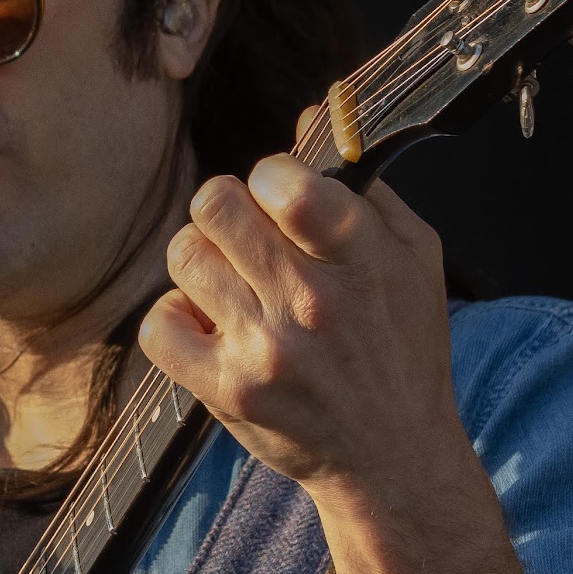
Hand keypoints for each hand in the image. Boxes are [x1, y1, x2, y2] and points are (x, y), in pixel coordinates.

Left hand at [137, 147, 463, 505]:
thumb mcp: (413, 256)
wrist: (393, 456)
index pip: (283, 181)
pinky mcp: (226, 391)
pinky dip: (175, 316)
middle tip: (242, 233)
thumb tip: (307, 117)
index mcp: (364, 259)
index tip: (278, 196)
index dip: (269, 174)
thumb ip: (363, 186)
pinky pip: (159, 323)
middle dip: (225, 207)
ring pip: (184, 254)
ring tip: (229, 281)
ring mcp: (265, 350)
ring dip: (201, 258)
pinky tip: (208, 323)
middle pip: (217, 204)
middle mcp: (313, 302)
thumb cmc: (402, 348)